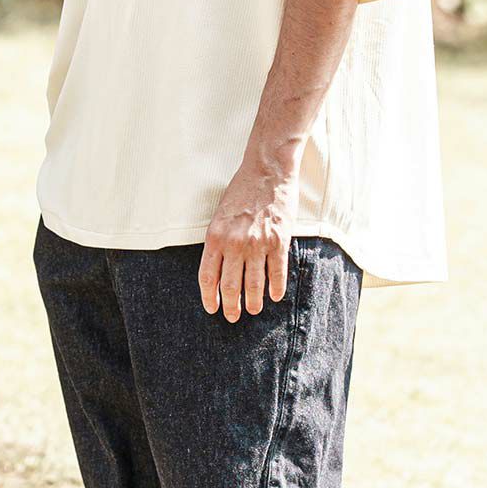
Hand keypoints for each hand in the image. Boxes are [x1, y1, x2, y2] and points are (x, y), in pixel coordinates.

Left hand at [199, 159, 299, 320]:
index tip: (213, 308)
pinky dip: (276, 288)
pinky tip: (275, 296)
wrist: (267, 170)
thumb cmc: (242, 190)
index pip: (208, 276)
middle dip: (231, 306)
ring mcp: (258, 243)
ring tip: (253, 310)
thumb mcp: (219, 214)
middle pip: (230, 285)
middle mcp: (234, 243)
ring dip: (253, 302)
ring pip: (254, 284)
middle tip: (233, 317)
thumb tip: (219, 267)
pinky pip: (277, 272)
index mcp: (215, 236)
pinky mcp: (279, 240)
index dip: (210, 297)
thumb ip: (218, 240)